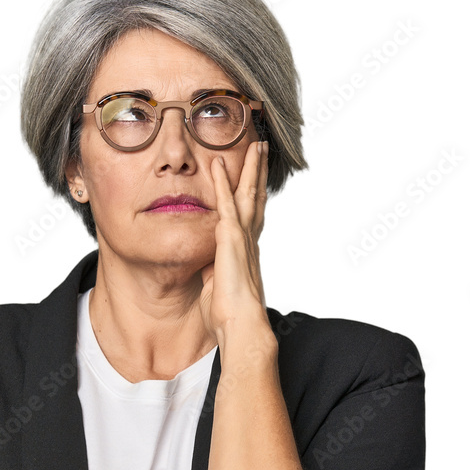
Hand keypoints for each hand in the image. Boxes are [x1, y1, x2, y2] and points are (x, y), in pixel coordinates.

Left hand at [198, 140, 269, 340]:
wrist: (240, 324)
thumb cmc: (228, 315)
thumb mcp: (218, 287)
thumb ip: (214, 271)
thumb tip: (207, 267)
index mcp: (246, 251)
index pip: (251, 215)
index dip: (253, 194)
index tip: (255, 178)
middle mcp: (249, 239)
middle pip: (256, 197)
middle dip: (258, 172)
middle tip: (262, 149)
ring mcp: (242, 237)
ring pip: (247, 193)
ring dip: (250, 168)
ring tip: (254, 145)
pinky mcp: (230, 238)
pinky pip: (225, 203)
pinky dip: (222, 182)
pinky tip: (217, 164)